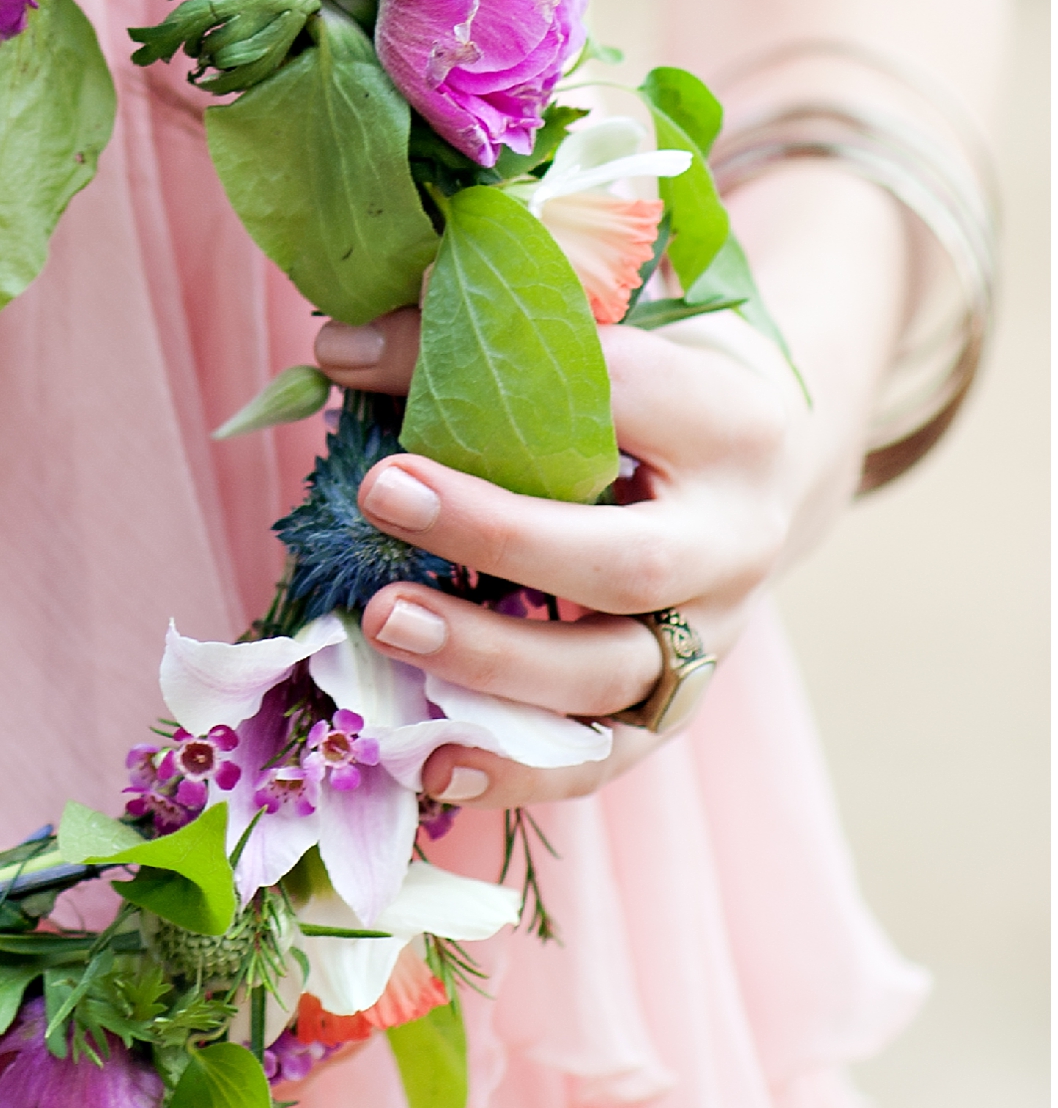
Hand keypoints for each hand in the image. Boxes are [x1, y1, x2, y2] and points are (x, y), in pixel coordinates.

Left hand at [309, 305, 798, 809]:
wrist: (766, 467)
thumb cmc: (655, 388)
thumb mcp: (606, 339)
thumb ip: (495, 337)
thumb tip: (341, 350)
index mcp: (727, 423)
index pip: (608, 393)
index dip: (485, 377)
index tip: (356, 358)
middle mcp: (736, 542)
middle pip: (626, 563)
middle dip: (496, 535)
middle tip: (379, 495)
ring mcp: (715, 638)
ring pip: (608, 673)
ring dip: (487, 658)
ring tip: (381, 621)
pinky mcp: (679, 708)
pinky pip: (602, 758)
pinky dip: (517, 769)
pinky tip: (432, 761)